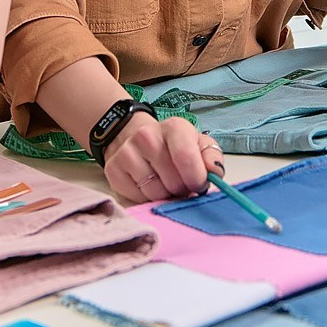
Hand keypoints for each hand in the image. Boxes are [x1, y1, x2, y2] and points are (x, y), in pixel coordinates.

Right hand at [103, 114, 221, 203]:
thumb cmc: (175, 147)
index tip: (198, 184)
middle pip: (172, 181)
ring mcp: (127, 152)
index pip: (186, 158)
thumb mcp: (199, 146)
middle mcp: (147, 136)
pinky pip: (137, 198)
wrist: (139, 139)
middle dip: (181, 189)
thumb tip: (214, 171)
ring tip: (164, 183)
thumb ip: (212, 158)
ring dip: (164, 195)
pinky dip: (146, 198)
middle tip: (180, 183)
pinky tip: (148, 185)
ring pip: (155, 193)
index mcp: (174, 127)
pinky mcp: (113, 170)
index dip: (196, 179)